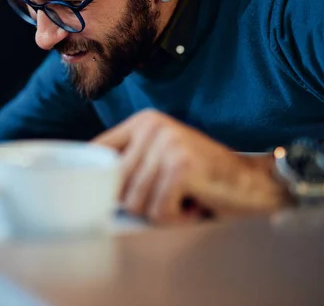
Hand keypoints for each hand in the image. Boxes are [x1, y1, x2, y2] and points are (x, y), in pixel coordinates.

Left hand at [92, 109, 291, 223]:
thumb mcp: (160, 156)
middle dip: (136, 201)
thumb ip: (129, 163)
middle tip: (163, 198)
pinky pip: (158, 210)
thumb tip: (89, 184)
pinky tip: (192, 206)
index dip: (94, 177)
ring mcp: (167, 145)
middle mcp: (152, 127)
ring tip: (180, 200)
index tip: (94, 192)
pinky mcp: (181, 167)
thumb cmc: (202, 175)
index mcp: (143, 122)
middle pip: (115, 183)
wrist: (251, 182)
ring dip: (158, 212)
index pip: (98, 149)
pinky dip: (175, 219)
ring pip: (134, 200)